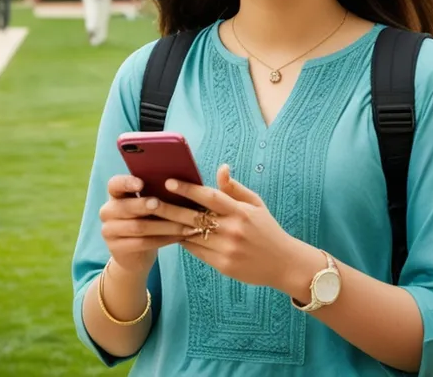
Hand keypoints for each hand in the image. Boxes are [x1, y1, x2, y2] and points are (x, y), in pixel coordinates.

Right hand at [99, 174, 196, 277]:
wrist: (134, 255)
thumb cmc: (146, 221)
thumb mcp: (146, 206)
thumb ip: (153, 194)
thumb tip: (177, 183)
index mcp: (114, 195)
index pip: (115, 184)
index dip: (126, 183)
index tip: (141, 183)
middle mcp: (107, 212)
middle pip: (126, 207)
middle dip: (144, 205)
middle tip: (161, 204)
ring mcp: (109, 231)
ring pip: (138, 227)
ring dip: (163, 225)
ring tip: (184, 224)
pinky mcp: (116, 248)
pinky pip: (142, 243)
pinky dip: (163, 239)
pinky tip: (179, 237)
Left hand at [152, 164, 298, 287]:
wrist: (284, 264)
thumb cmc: (267, 229)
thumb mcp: (256, 205)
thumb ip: (234, 189)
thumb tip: (221, 168)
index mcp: (240, 212)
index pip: (210, 197)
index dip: (188, 189)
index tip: (169, 181)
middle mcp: (232, 230)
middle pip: (194, 218)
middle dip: (169, 209)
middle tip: (148, 201)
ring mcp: (226, 249)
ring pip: (191, 236)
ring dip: (171, 227)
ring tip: (152, 218)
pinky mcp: (223, 265)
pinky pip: (196, 251)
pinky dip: (183, 241)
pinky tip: (170, 233)